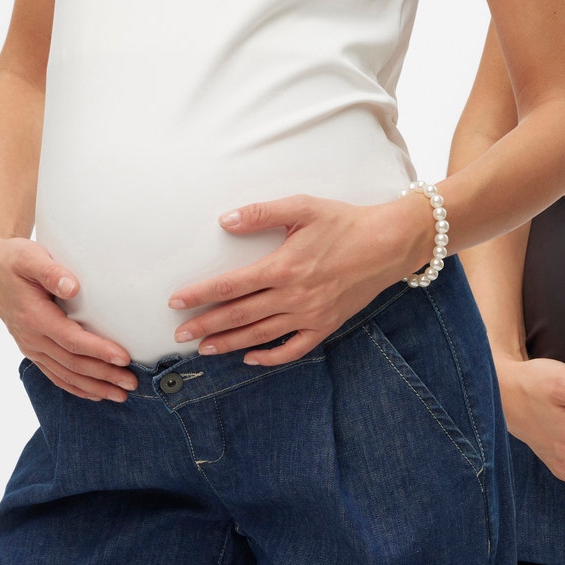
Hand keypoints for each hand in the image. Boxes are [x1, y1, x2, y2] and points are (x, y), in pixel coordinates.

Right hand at [0, 236, 136, 401]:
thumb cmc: (13, 261)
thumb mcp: (29, 257)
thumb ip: (51, 272)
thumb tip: (72, 286)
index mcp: (34, 317)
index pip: (72, 340)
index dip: (98, 351)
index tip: (123, 358)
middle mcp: (31, 338)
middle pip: (72, 364)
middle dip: (104, 375)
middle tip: (131, 383)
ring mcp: (31, 347)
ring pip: (65, 374)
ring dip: (94, 387)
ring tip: (121, 395)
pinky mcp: (32, 350)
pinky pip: (55, 374)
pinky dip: (75, 387)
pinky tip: (95, 393)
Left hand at [167, 193, 434, 365]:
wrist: (389, 243)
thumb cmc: (345, 222)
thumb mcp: (303, 207)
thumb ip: (261, 213)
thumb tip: (225, 220)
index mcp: (283, 267)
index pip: (231, 285)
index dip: (200, 295)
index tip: (175, 302)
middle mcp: (293, 296)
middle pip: (239, 315)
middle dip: (205, 325)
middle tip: (178, 335)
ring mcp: (310, 315)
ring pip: (260, 335)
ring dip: (228, 343)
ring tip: (203, 349)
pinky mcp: (326, 325)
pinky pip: (293, 349)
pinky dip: (269, 357)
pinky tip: (251, 357)